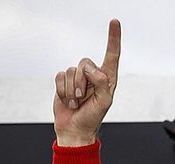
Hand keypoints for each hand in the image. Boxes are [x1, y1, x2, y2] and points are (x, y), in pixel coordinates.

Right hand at [53, 19, 120, 146]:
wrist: (74, 129)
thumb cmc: (92, 118)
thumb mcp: (104, 102)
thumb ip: (102, 83)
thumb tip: (93, 69)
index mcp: (107, 79)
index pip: (112, 55)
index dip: (113, 38)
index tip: (114, 22)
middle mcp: (93, 75)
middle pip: (84, 62)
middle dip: (81, 81)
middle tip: (83, 97)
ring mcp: (78, 78)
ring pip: (71, 70)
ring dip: (72, 90)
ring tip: (77, 102)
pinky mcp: (64, 81)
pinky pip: (59, 76)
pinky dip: (63, 90)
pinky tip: (68, 100)